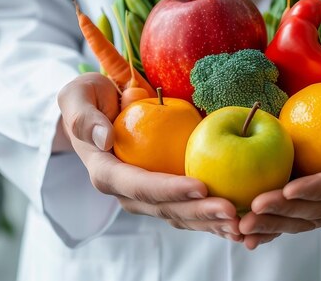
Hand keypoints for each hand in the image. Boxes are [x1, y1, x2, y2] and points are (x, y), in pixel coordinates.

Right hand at [57, 73, 241, 240]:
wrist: (98, 108)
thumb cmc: (89, 98)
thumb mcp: (77, 96)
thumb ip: (84, 116)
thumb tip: (104, 138)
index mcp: (106, 173)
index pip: (140, 186)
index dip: (170, 190)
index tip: (201, 187)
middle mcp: (127, 191)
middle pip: (166, 208)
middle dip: (199, 213)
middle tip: (233, 212)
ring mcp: (147, 195)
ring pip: (180, 215)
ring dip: (211, 222)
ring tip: (242, 224)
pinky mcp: (164, 191)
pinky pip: (189, 208)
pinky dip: (212, 216)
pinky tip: (239, 219)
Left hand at [239, 83, 320, 248]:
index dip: (317, 190)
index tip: (288, 189)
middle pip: (319, 209)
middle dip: (285, 212)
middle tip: (253, 210)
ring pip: (304, 218)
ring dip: (274, 223)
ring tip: (243, 225)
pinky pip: (297, 213)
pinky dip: (274, 223)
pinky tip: (248, 230)